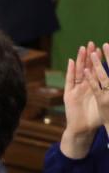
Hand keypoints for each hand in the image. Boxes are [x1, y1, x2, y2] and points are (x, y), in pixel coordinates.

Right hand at [61, 43, 106, 157]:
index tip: (104, 47)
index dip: (101, 59)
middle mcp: (85, 86)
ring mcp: (76, 90)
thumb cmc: (97, 118)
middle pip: (87, 68)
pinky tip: (71, 61)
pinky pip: (70, 81)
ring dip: (81, 60)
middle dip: (90, 56)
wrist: (83, 129)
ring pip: (79, 71)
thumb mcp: (107, 103)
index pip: (98, 70)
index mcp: (95, 87)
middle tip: (92, 43)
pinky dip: (70, 71)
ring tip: (83, 48)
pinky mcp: (69, 95)